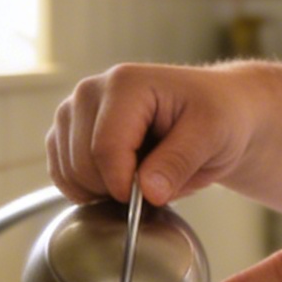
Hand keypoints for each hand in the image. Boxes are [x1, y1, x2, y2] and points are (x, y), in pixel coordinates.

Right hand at [46, 62, 256, 204]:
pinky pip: (62, 173)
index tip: (152, 197)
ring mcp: (75, 111)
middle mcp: (91, 91)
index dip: (124, 185)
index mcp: (125, 83)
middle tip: (155, 184)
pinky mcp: (69, 131)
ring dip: (101, 190)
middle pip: (80, 163)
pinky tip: (120, 180)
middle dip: (115, 189)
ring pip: (67, 171)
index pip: (105, 149)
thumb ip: (179, 161)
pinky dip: (87, 189)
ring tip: (141, 177)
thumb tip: (147, 191)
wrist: (217, 110)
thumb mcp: (214, 135)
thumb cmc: (218, 114)